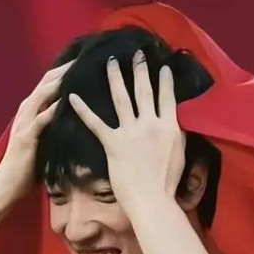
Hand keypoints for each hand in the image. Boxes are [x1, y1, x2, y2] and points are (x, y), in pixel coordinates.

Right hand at [0, 59, 73, 200]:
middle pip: (46, 83)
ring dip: (58, 83)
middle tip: (84, 57)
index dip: (65, 71)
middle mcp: (27, 112)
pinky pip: (39, 121)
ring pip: (41, 96)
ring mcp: (25, 124)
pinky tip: (63, 102)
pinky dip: (50, 110)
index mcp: (32, 111)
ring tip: (75, 70)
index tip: (83, 61)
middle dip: (64, 69)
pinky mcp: (26, 138)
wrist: (8, 185)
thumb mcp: (45, 139)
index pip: (50, 84)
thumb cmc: (29, 165)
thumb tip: (73, 115)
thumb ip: (53, 124)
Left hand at [68, 51, 183, 209]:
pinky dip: (83, 109)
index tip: (162, 66)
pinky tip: (73, 97)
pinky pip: (95, 123)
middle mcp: (150, 123)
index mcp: (169, 126)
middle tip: (136, 54)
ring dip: (115, 78)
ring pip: (121, 98)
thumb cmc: (167, 183)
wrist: (152, 199)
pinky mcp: (113, 143)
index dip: (164, 80)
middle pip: (144, 91)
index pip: (167, 96)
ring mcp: (130, 132)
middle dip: (140, 69)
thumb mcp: (180, 154)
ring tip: (110, 62)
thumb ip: (176, 135)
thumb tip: (175, 123)